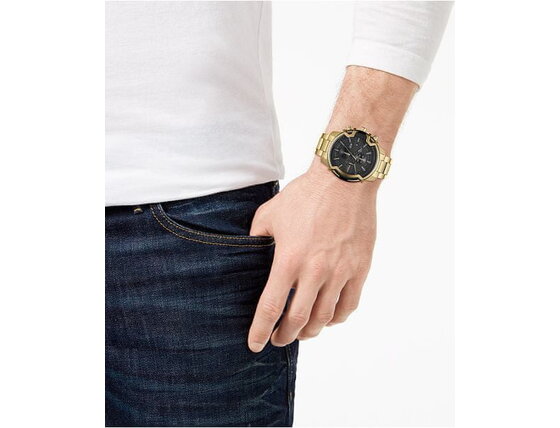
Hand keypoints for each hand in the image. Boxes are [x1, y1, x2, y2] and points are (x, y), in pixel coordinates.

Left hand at [247, 157, 378, 351]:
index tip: (255, 344)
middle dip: (285, 336)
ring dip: (311, 331)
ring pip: (325, 317)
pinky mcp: (360, 269)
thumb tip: (249, 254)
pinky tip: (329, 318)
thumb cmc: (305, 195)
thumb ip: (256, 239)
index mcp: (288, 260)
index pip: (271, 307)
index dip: (260, 330)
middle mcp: (315, 271)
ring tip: (302, 332)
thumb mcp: (269, 214)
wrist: (345, 180)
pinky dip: (337, 318)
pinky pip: (349, 305)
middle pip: (298, 320)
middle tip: (278, 339)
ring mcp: (340, 272)